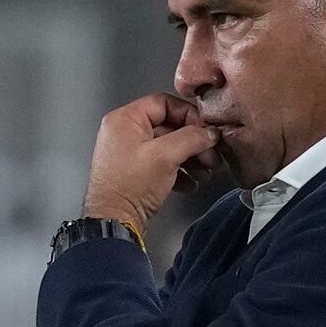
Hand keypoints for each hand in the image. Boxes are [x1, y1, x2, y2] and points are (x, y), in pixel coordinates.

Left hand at [83, 94, 219, 239]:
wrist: (114, 223)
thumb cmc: (129, 188)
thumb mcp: (165, 156)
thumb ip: (191, 138)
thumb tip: (209, 133)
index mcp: (125, 120)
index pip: (163, 103)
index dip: (188, 115)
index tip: (205, 129)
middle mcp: (125, 134)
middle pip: (169, 128)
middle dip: (193, 143)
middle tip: (210, 155)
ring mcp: (129, 155)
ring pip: (167, 149)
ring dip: (190, 160)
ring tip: (204, 172)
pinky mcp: (135, 175)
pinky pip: (161, 166)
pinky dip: (178, 173)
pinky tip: (191, 183)